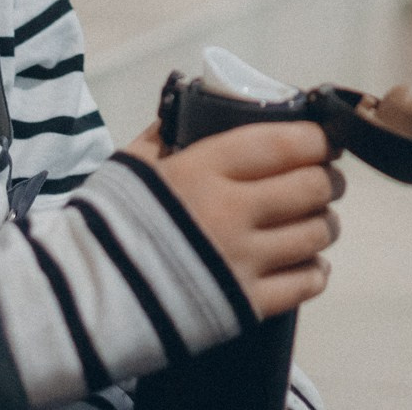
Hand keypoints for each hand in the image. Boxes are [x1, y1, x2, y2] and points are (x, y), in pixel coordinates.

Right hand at [125, 123, 343, 318]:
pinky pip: (305, 284)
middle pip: (311, 187)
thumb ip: (168, 133)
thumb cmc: (107, 223)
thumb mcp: (132, 164)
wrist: (83, 298)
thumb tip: (194, 106)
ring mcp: (242, 261)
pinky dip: (316, 270)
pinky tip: (309, 261)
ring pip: (316, 234)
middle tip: (324, 179)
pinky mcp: (246, 306)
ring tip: (317, 219)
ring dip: (325, 223)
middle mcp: (232, 212)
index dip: (317, 139)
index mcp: (205, 169)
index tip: (321, 140)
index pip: (286, 144)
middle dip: (327, 180)